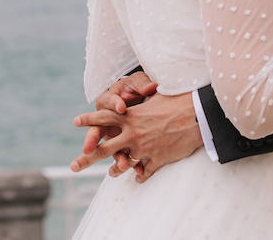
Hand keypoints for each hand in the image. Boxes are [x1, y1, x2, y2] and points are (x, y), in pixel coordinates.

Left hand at [70, 91, 202, 182]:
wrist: (198, 115)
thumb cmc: (178, 100)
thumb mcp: (156, 98)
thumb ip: (142, 103)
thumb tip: (139, 95)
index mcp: (131, 116)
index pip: (104, 116)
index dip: (89, 119)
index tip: (75, 121)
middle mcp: (133, 134)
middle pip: (104, 148)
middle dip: (87, 157)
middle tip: (74, 165)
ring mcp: (144, 149)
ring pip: (123, 164)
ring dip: (116, 169)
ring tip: (112, 173)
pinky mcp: (157, 159)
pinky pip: (144, 172)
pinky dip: (142, 174)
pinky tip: (139, 177)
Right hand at [78, 72, 158, 175]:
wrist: (147, 99)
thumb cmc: (138, 88)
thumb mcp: (139, 83)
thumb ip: (142, 85)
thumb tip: (151, 87)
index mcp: (108, 102)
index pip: (108, 102)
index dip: (115, 104)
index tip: (122, 107)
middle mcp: (108, 121)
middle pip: (97, 131)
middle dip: (92, 140)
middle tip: (88, 149)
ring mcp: (117, 136)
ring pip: (112, 149)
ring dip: (116, 158)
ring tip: (122, 165)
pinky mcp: (127, 146)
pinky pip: (127, 157)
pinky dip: (133, 164)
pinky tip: (140, 171)